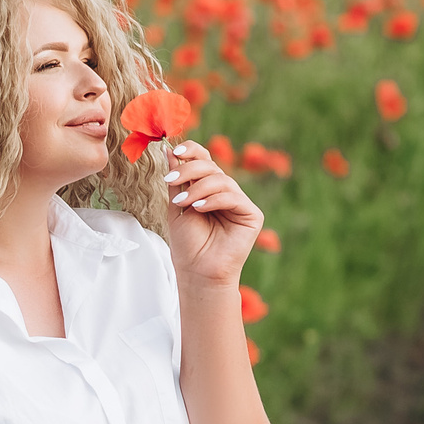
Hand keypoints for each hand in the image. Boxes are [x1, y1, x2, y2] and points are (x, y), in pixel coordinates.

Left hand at [164, 140, 263, 286]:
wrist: (198, 273)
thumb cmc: (188, 244)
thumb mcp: (177, 207)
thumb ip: (177, 181)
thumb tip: (170, 151)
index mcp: (209, 189)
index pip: (205, 161)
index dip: (193, 151)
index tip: (175, 151)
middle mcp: (226, 193)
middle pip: (212, 167)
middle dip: (190, 170)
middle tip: (171, 181)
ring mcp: (240, 203)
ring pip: (222, 180)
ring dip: (199, 188)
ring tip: (184, 203)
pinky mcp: (252, 215)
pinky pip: (234, 197)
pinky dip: (214, 199)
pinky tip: (199, 208)